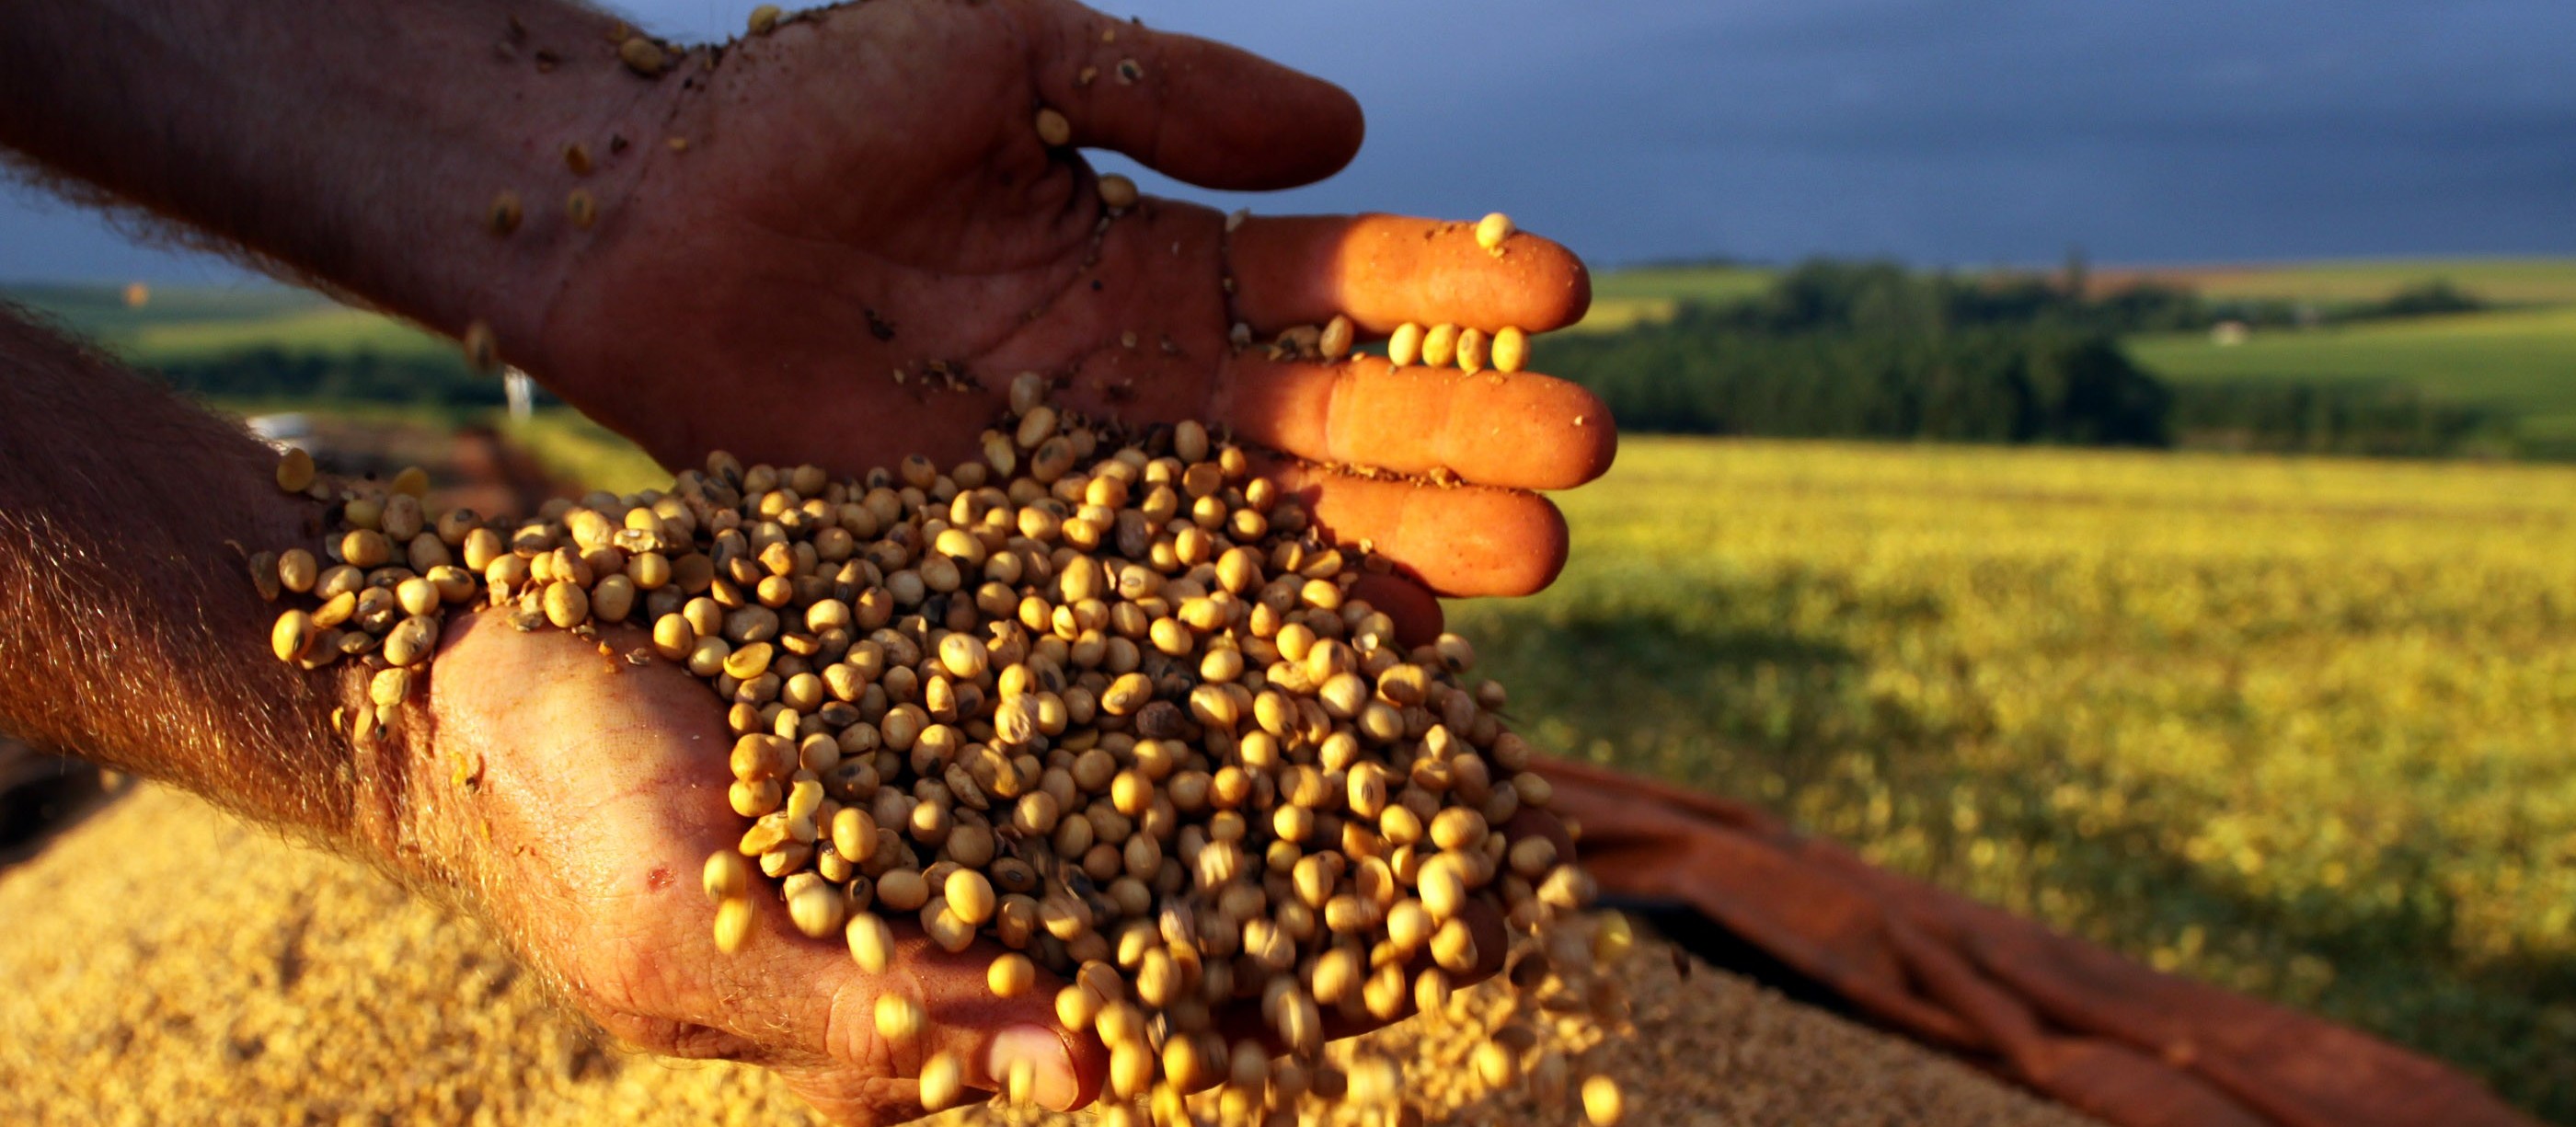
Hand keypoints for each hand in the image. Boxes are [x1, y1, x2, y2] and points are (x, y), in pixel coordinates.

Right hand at [416, 611, 1509, 1124]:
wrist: (482, 650)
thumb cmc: (562, 826)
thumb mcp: (694, 938)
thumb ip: (880, 1007)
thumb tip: (1092, 1078)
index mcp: (946, 992)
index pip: (1144, 1024)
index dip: (1275, 1019)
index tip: (1435, 1000)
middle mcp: (997, 881)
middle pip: (1201, 898)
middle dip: (1340, 890)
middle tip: (1511, 875)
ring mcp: (1001, 757)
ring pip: (1187, 757)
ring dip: (1313, 738)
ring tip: (1461, 698)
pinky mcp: (984, 636)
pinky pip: (1124, 630)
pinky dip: (1221, 612)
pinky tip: (1327, 571)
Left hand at [529, 0, 1612, 614]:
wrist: (632, 224)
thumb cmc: (803, 108)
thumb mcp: (999, 52)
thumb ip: (1165, 84)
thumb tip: (1353, 132)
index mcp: (1165, 252)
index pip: (1339, 273)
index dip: (1451, 281)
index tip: (1563, 285)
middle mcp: (1152, 381)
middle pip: (1341, 415)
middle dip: (1466, 431)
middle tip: (1583, 453)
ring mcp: (1090, 484)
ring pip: (1277, 522)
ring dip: (1406, 540)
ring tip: (1530, 557)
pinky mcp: (1010, 566)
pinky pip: (1154, 608)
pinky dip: (1260, 636)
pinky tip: (1368, 657)